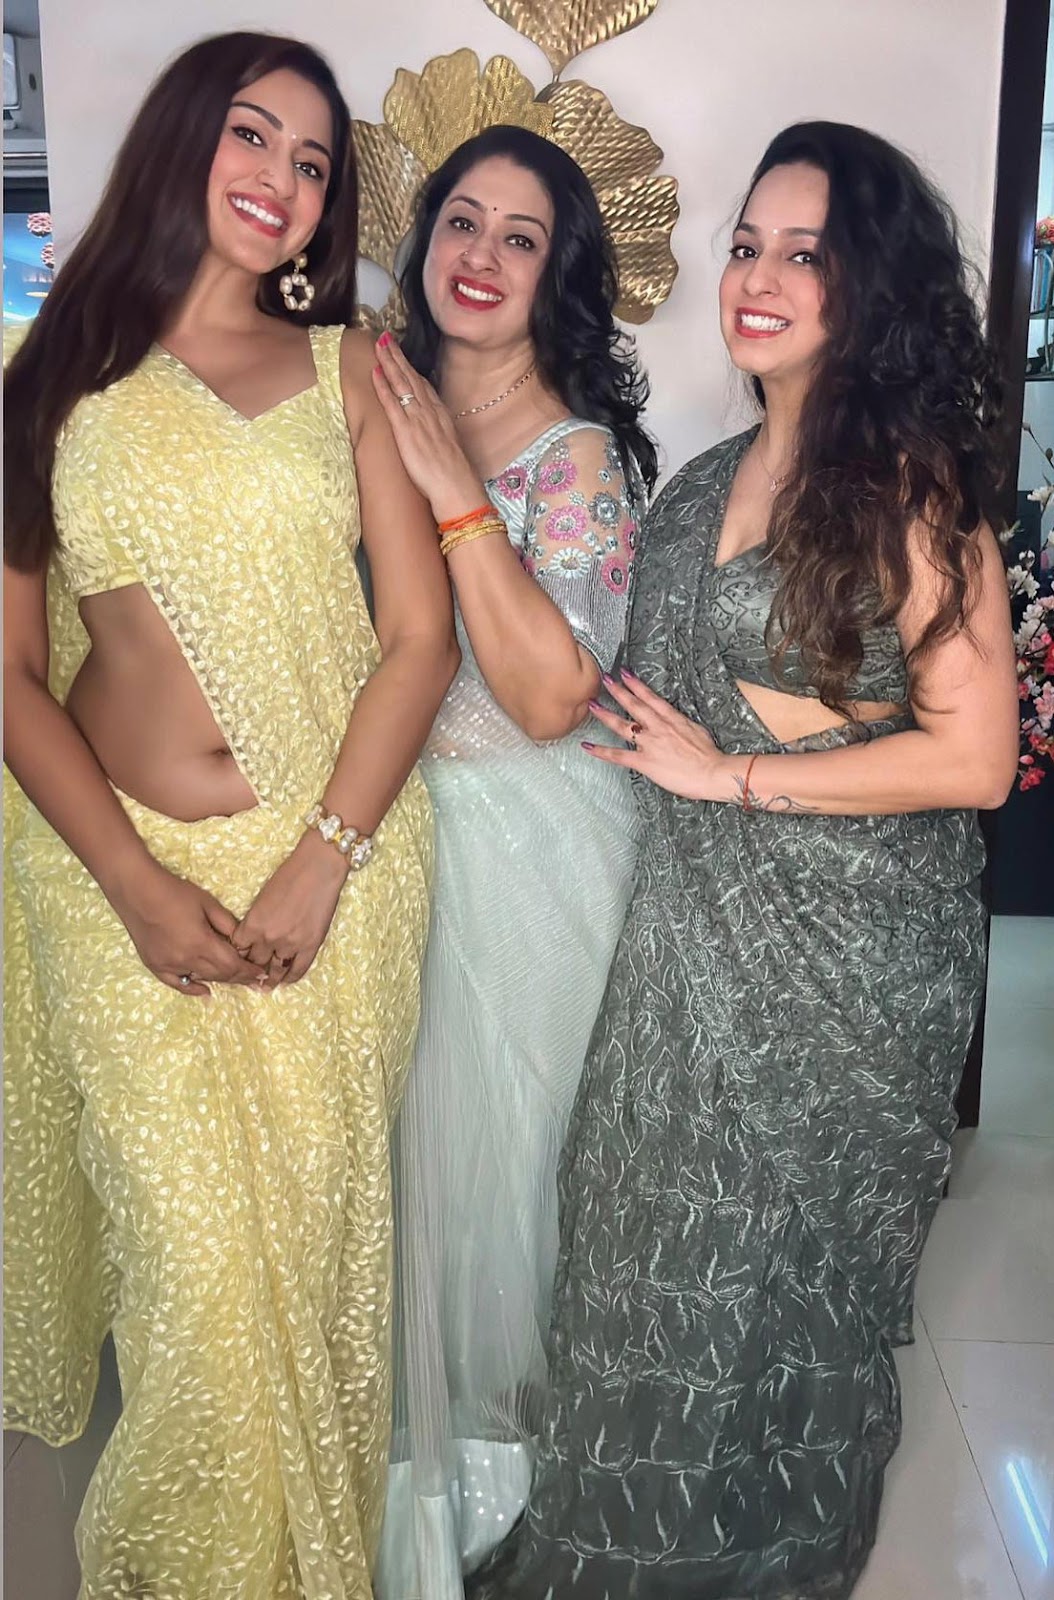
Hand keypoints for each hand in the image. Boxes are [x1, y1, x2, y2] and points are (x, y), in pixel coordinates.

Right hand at [114, 861, 265, 997]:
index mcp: (201, 944)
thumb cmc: (174, 892)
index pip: (232, 965)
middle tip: (255, 980)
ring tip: (236, 981)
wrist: (137, 890)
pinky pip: (177, 984)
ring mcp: (168, 965)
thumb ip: (228, 924)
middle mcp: (185, 960)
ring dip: (220, 981)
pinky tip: (205, 991)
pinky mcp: (154, 965)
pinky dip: (192, 989)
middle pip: (219, 975)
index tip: (261, 974)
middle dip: (239, 978)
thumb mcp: (208, 903)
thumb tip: (243, 941)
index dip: (248, 971)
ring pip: (202, 979)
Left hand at [230, 831, 348, 986]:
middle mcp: (268, 938)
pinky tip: (286, 980)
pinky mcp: (311, 945)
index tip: (237, 962)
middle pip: (254, 963)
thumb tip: (252, 935)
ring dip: (270, 980)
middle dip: (251, 971)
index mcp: (252, 924)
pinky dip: (290, 978)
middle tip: (249, 977)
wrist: (318, 867)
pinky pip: (298, 970)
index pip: (238, 951)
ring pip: (275, 971)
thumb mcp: (262, 898)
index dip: (236, 957)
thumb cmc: (289, 875)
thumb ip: (255, 920)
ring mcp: (291, 944)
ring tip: (267, 986)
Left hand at [371, 333, 484, 520]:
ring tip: (379, 345)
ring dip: (389, 362)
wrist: (455, 486)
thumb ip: (439, 435)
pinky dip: (383, 386)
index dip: (411, 369)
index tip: (402, 355)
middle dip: (398, 356)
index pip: (423, 386)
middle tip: (386, 337)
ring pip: (401, 384)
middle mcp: (429, 412)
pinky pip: (392, 403)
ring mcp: (417, 419)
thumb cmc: (453, 475)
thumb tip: (432, 434)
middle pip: (411, 378)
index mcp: (440, 416)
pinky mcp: (405, 431)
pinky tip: (375, 372)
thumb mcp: (449, 448)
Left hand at [583, 670, 731, 801]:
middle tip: (605, 679)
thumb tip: (677, 723)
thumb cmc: (709, 756)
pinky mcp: (645, 762)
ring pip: (622, 726)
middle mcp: (658, 728)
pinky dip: (602, 751)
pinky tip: (589, 746)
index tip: (625, 674)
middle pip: (634, 705)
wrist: (712, 772)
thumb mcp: (697, 731)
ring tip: (592, 705)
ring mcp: (650, 744)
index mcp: (673, 719)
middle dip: (618, 691)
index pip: (650, 697)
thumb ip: (682, 725)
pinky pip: (619, 756)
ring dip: (605, 714)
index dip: (636, 684)